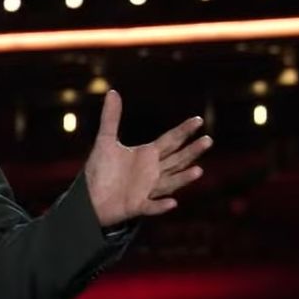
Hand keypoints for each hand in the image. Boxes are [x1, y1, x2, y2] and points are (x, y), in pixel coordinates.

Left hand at [84, 90, 212, 227]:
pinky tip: (172, 202)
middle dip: (191, 151)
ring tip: (198, 170)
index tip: (199, 120)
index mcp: (147, 155)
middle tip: (208, 140)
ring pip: (170, 183)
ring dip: (183, 178)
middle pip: (177, 159)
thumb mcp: (105, 141)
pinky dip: (161, 205)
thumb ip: (111, 117)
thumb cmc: (101, 169)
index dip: (184, 130)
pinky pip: (152, 206)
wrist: (90, 197)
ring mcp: (147, 190)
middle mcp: (152, 171)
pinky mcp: (137, 205)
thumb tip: (112, 92)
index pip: (171, 140)